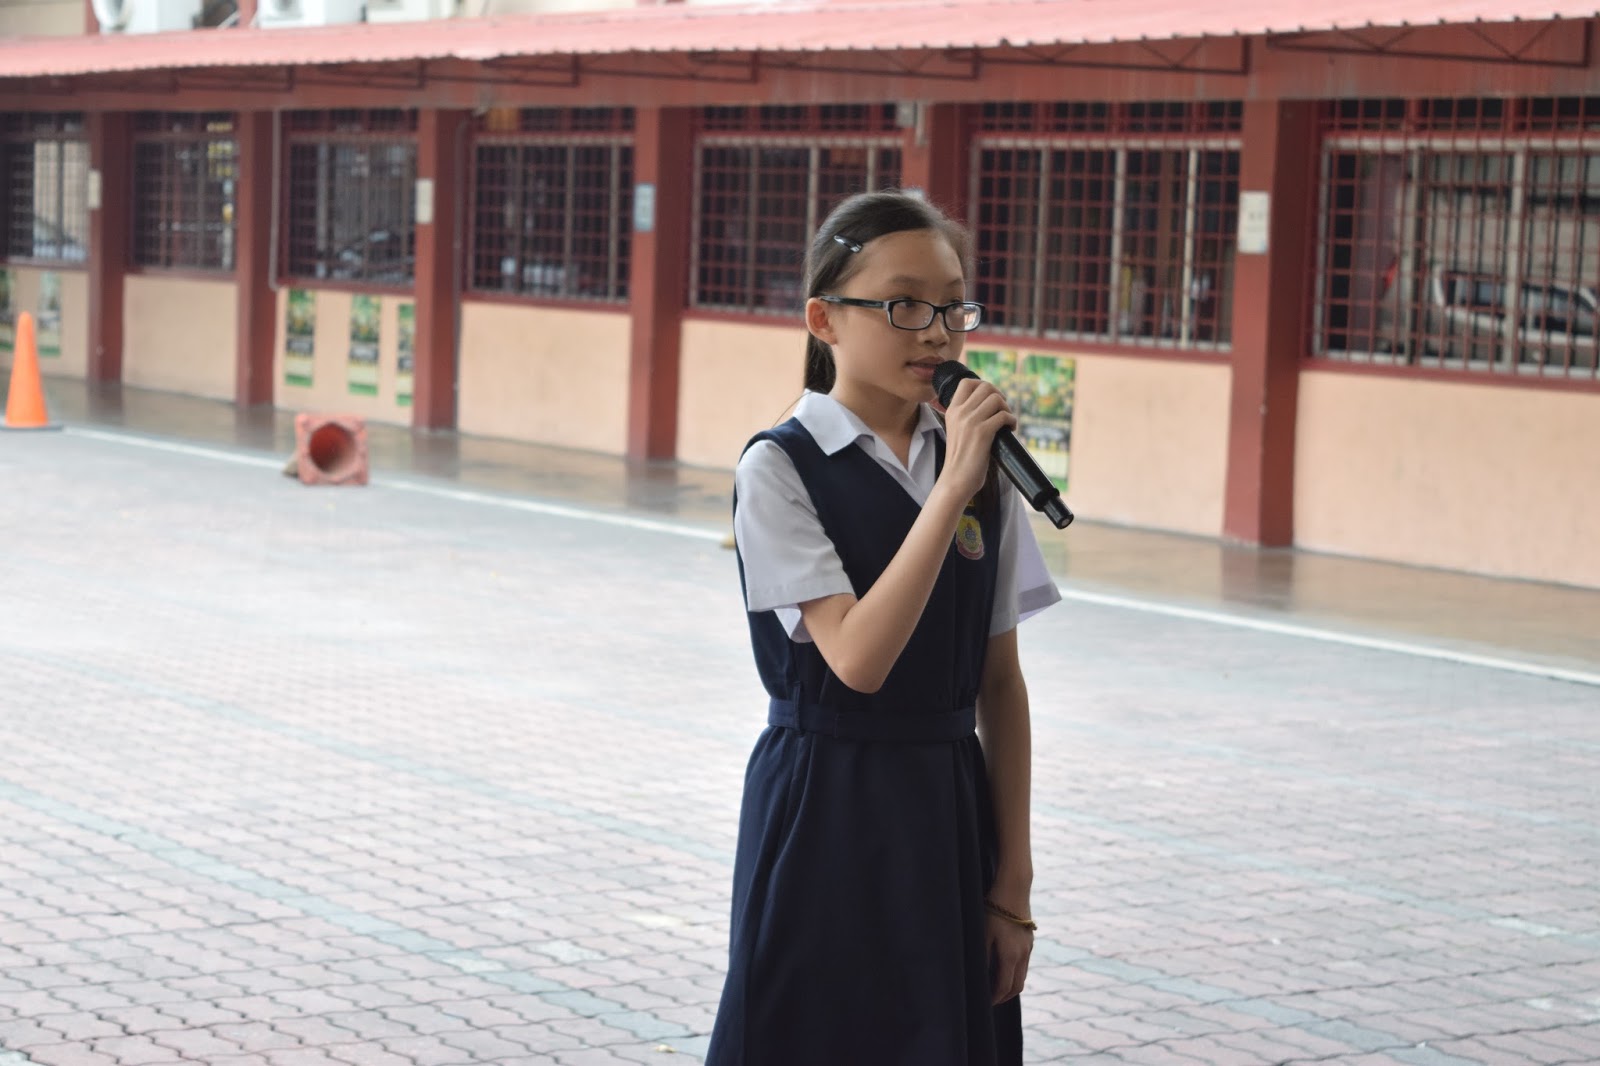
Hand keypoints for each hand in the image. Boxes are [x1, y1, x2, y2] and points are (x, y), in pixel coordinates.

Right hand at [937, 377, 1016, 502]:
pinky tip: (1011, 429)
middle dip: (999, 395)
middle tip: (1002, 410)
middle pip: (985, 387)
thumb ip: (966, 418)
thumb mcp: (957, 432)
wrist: (955, 480)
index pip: (967, 382)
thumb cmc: (960, 460)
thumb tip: (988, 408)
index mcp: (952, 411)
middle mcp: (960, 413)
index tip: (991, 398)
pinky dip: (1012, 421)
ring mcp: (971, 422)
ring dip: (1007, 408)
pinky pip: (1003, 416)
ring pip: (996, 399)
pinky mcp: (983, 433)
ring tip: (1007, 421)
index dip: (983, 385)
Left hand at [987, 912, 1032, 1003]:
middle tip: (992, 1000)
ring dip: (1011, 984)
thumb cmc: (993, 910)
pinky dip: (1015, 971)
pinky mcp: (1029, 939)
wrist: (1014, 888)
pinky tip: (1004, 966)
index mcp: (1010, 956)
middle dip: (1005, 996)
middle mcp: (1023, 955)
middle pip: (1018, 986)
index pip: (1004, 987)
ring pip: (1023, 975)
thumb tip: (980, 975)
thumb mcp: (983, 933)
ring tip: (997, 986)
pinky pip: (1024, 963)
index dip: (995, 998)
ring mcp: (1029, 947)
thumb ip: (983, 957)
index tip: (985, 1003)